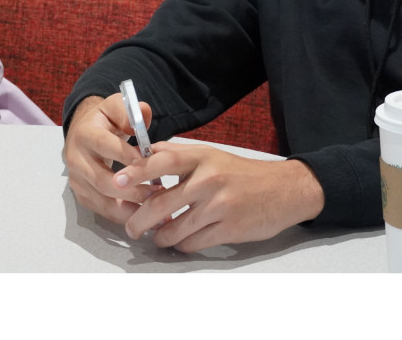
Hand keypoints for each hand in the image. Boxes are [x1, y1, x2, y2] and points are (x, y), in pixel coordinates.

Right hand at [64, 94, 162, 223]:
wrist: (81, 133)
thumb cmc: (104, 120)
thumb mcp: (115, 107)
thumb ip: (129, 111)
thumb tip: (144, 115)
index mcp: (85, 134)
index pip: (105, 146)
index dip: (126, 156)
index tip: (149, 163)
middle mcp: (76, 159)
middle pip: (102, 180)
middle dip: (131, 189)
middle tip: (157, 193)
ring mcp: (77, 180)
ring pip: (103, 200)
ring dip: (129, 207)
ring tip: (154, 209)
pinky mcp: (82, 195)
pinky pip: (102, 210)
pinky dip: (123, 215)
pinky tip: (143, 215)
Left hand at [114, 142, 324, 252]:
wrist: (284, 190)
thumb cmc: (241, 173)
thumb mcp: (211, 155)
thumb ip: (179, 156)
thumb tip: (144, 156)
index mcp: (202, 157)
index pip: (163, 161)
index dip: (137, 171)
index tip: (117, 181)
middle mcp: (209, 180)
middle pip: (161, 203)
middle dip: (139, 219)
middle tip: (131, 227)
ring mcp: (219, 206)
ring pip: (175, 230)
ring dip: (160, 237)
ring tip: (157, 237)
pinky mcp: (229, 230)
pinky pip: (193, 243)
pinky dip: (182, 245)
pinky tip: (182, 241)